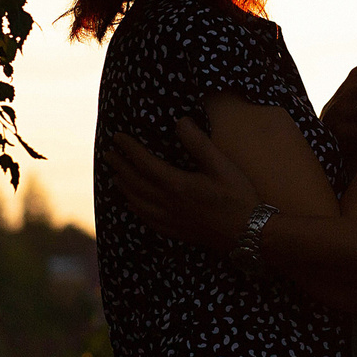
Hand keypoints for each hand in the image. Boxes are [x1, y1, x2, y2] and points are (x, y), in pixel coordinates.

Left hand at [108, 119, 262, 252]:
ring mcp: (170, 219)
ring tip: (115, 176)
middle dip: (121, 166)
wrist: (247, 234)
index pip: (144, 163)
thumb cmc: (237, 198)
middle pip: (136, 182)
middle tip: (109, 154)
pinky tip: (133, 205)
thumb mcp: (221, 165)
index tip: (118, 137)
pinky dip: (136, 208)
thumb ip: (199, 143)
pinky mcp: (176, 231)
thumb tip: (180, 122)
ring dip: (124, 187)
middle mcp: (168, 203)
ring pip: (138, 201)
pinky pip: (147, 219)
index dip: (129, 149)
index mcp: (177, 184)